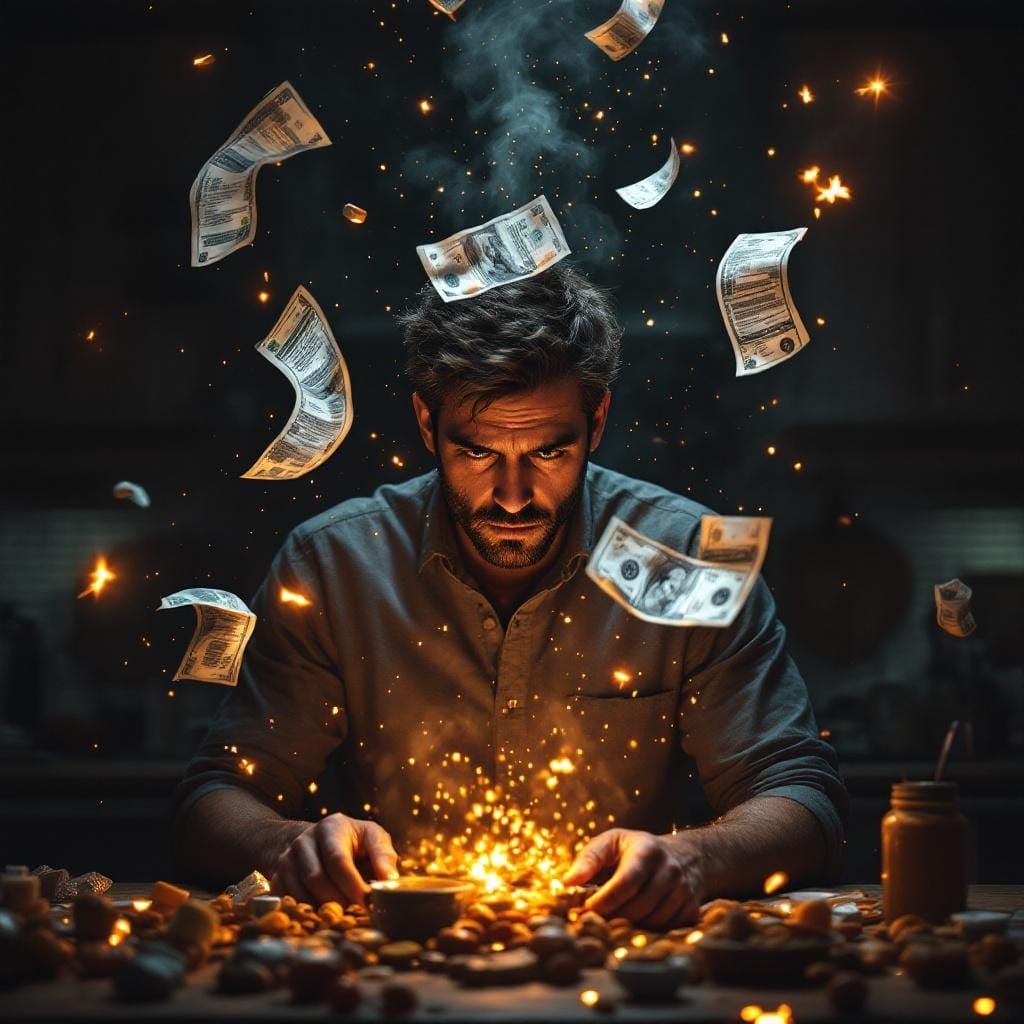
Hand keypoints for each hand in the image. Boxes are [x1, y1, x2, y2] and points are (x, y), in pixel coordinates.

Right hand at [269, 813, 397, 905]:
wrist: (314, 841)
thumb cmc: (351, 841)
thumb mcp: (371, 838)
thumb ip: (384, 856)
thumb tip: (391, 882)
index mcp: (331, 827)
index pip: (338, 859)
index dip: (352, 885)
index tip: (368, 903)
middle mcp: (304, 840)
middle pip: (317, 879)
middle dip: (339, 901)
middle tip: (357, 915)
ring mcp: (287, 858)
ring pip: (300, 893)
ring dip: (323, 911)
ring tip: (344, 917)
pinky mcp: (277, 876)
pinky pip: (287, 902)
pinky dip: (306, 914)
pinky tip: (323, 917)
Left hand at [563, 828, 702, 928]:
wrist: (684, 854)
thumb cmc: (635, 849)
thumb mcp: (610, 842)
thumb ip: (588, 860)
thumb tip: (567, 882)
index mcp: (647, 850)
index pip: (626, 882)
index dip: (605, 900)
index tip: (586, 910)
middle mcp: (670, 869)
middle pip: (639, 906)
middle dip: (615, 917)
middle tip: (597, 920)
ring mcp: (684, 889)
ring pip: (654, 921)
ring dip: (631, 926)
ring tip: (616, 919)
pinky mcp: (692, 906)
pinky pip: (669, 929)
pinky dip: (651, 931)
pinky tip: (638, 921)